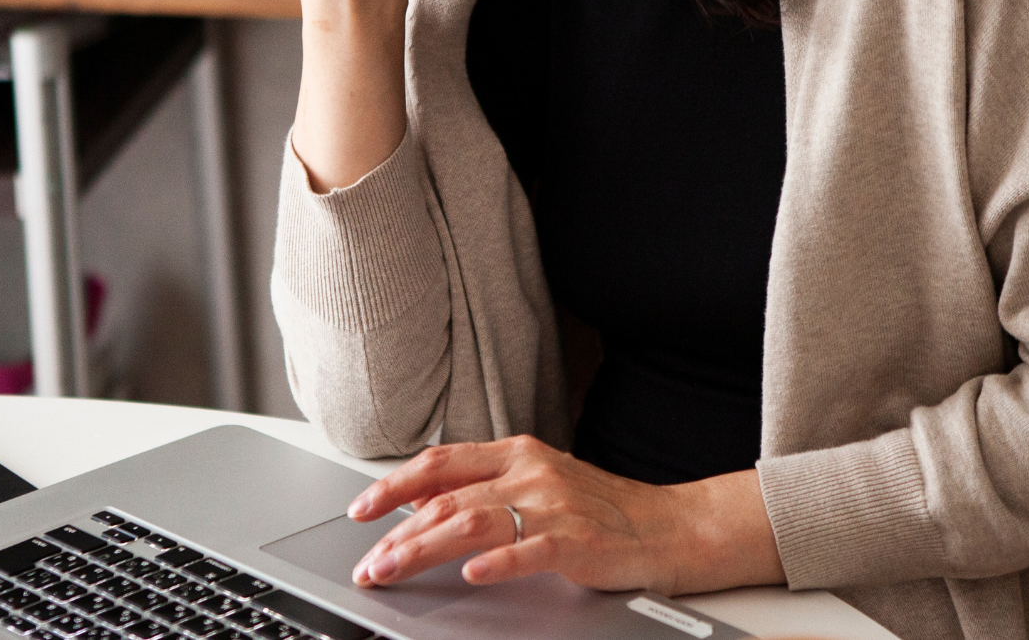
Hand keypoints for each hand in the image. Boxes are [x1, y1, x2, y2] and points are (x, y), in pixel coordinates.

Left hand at [344, 435, 785, 595]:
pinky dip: (495, 562)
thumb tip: (420, 500)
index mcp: (516, 454)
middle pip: (446, 498)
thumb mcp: (537, 483)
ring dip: (423, 548)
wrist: (670, 525)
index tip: (358, 510)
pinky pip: (529, 550)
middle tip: (368, 563)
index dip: (392, 485)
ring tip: (392, 569)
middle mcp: (530, 472)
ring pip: (472, 522)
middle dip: (396, 533)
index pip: (440, 462)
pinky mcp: (578, 540)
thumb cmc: (601, 509)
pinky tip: (470, 574)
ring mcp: (554, 504)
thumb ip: (484, 488)